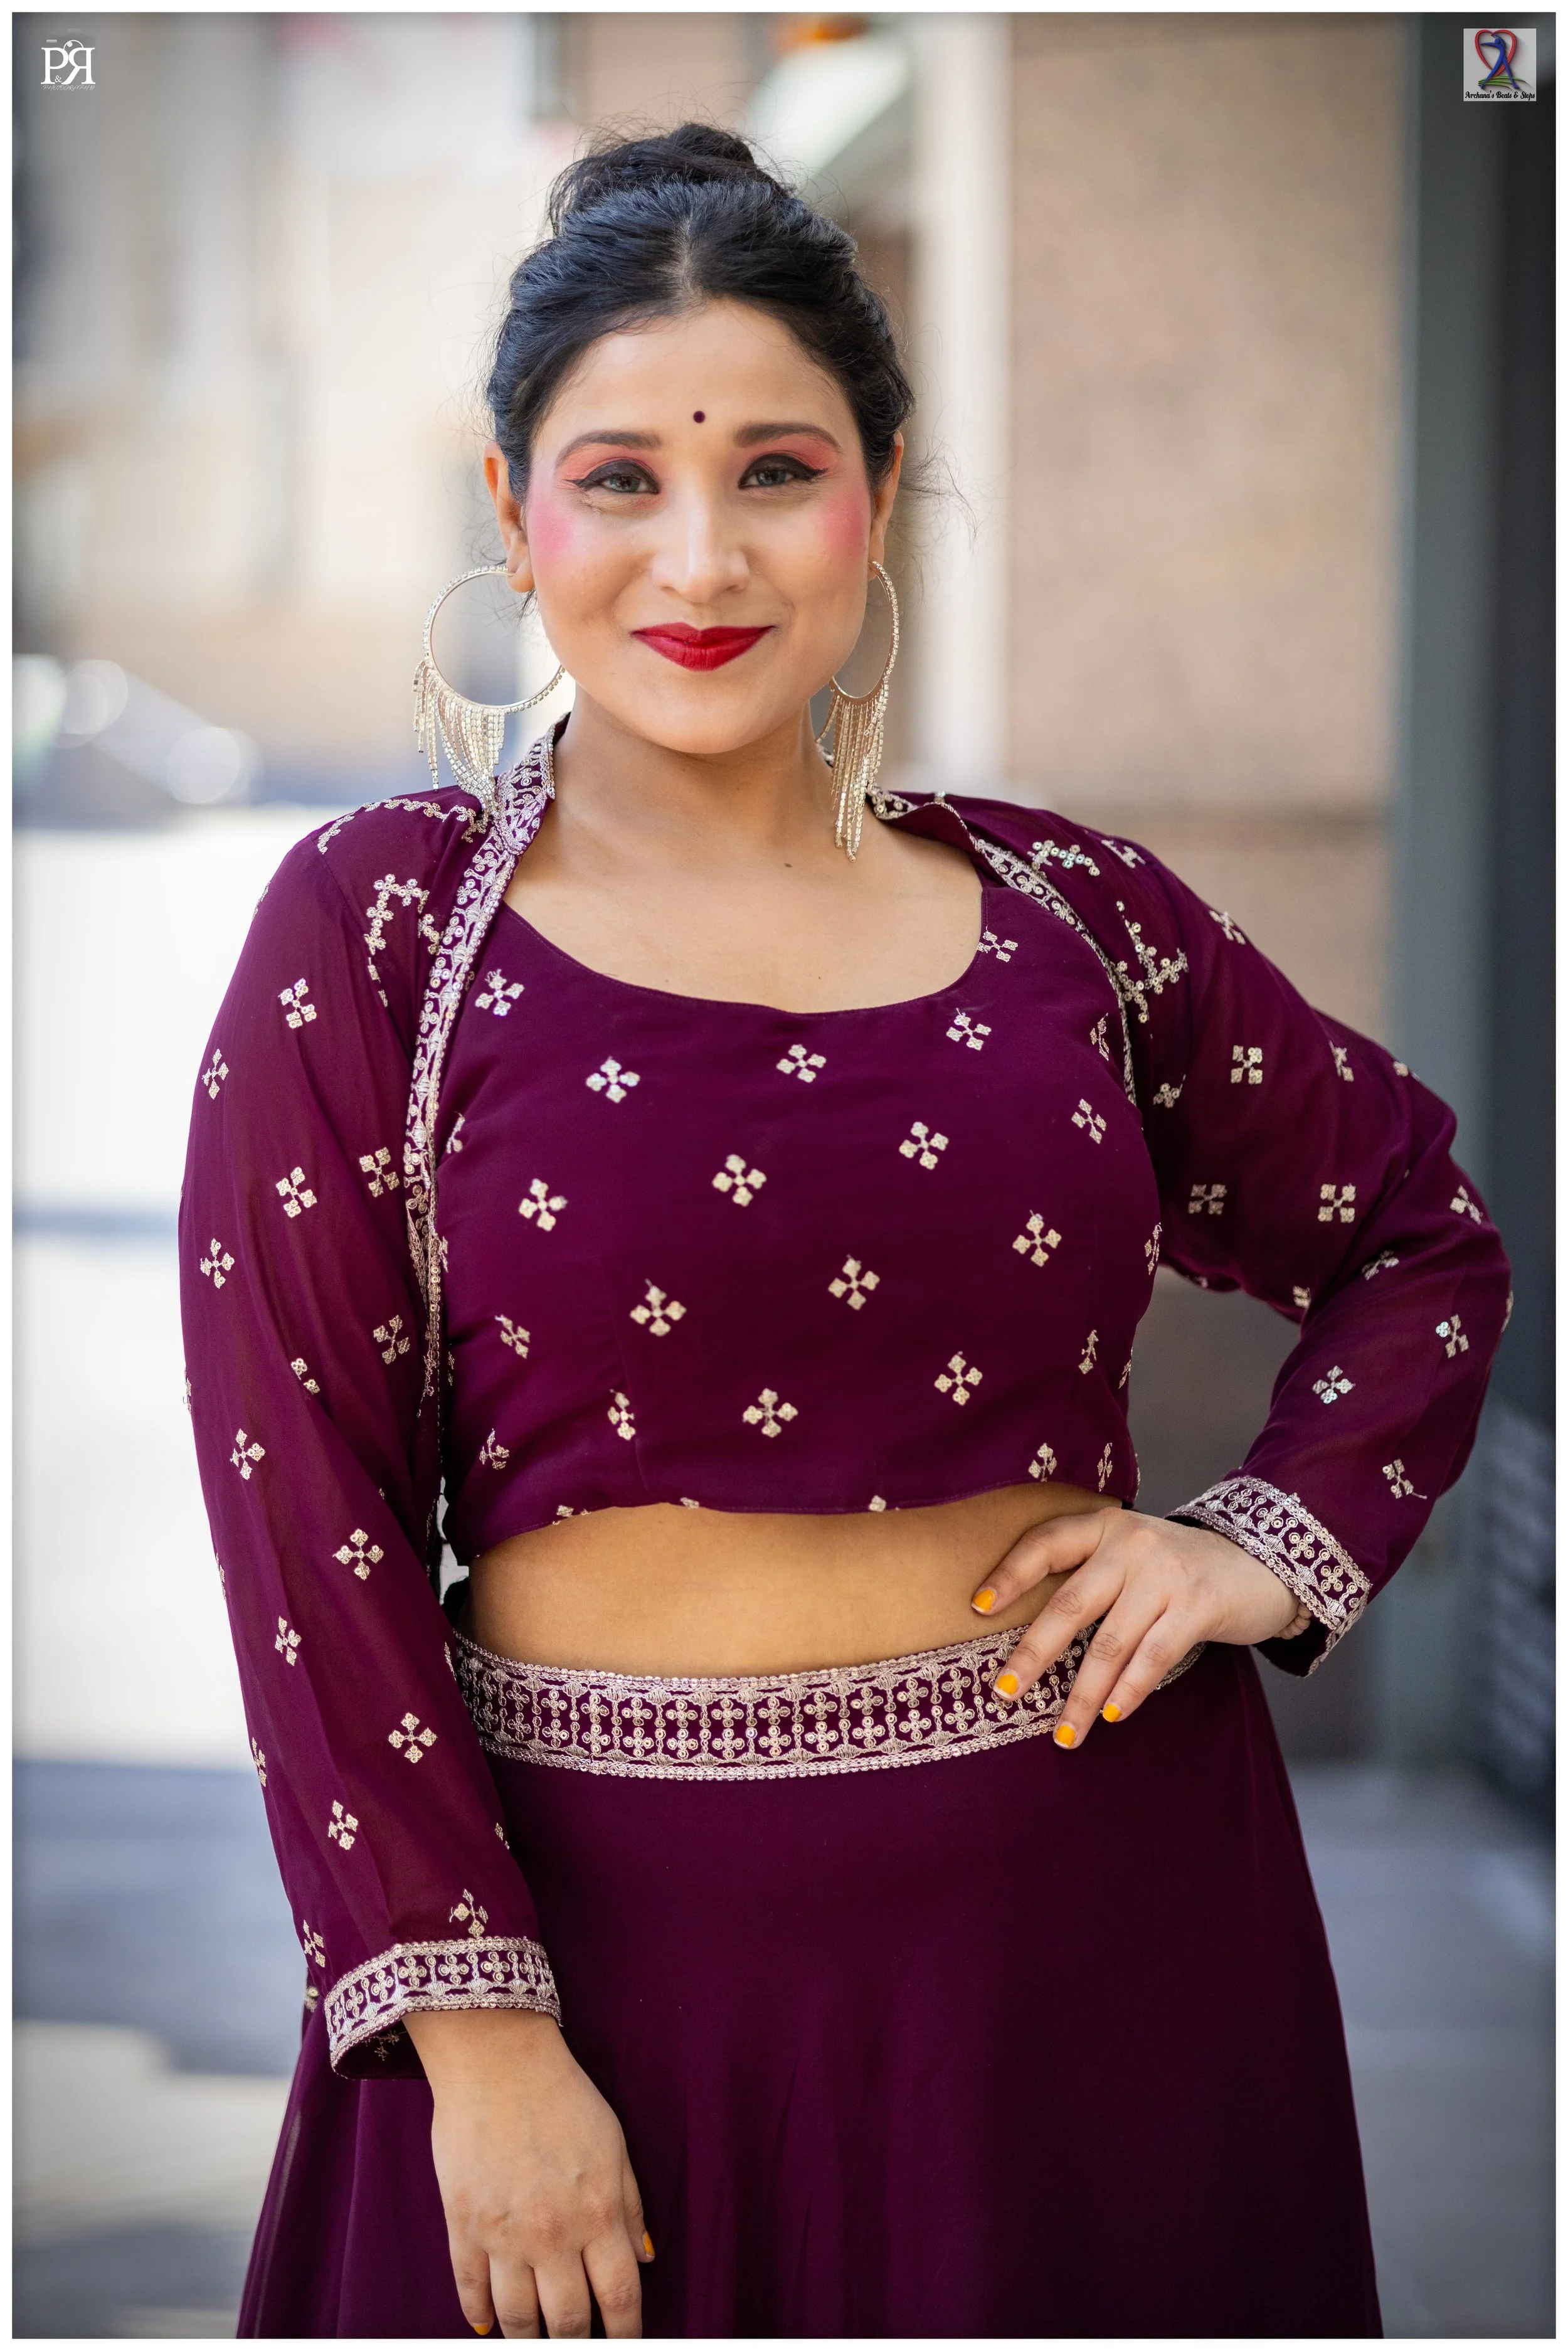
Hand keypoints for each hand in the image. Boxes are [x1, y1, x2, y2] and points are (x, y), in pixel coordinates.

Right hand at [407, 2006, 651, 2337]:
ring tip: (536, 2340)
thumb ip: (631, 2206)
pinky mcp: (462, 2225)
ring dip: (529, 2339)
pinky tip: (488, 2324)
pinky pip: (471, 2289)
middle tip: (578, 2343)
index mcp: (598, 2213)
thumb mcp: (614, 2144)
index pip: (620, 2296)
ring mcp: (503, 2234)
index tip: (626, 2343)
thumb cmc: (563, 2095)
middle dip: (577, 2343)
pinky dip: (479, 2314)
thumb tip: (645, 2258)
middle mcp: (552, 2234)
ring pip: (517, 2319)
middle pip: (568, 2321)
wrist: (497, 2059)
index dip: (626, 2333)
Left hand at [971, 1508, 1309, 1749]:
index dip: (1010, 1574)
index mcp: (1106, 1527)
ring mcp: (1166, 1574)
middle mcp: (1131, 1544)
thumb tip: (1034, 1639)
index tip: (977, 1607)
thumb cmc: (1182, 1568)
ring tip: (1063, 1734)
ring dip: (1082, 1694)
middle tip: (1004, 1692)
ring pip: (1110, 1643)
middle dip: (1033, 1654)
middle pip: (1069, 1604)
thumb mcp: (1134, 1554)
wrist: (1264, 1562)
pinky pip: (1153, 1657)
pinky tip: (1111, 1715)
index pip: (1046, 1543)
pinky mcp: (1198, 1605)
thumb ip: (1093, 1576)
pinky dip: (1129, 1691)